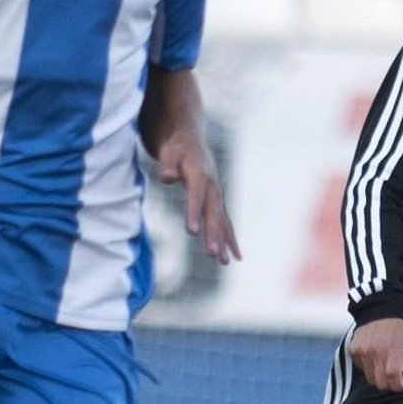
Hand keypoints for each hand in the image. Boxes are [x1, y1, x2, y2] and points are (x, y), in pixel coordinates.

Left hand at [155, 137, 240, 264]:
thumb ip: (167, 165)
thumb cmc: (176, 148)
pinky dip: (229, 239)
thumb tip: (167, 177)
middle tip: (211, 253)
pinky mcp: (217, 203)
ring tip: (224, 262)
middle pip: (213, 213)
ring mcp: (217, 196)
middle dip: (213, 234)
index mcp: (200, 174)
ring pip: (221, 221)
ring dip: (223, 242)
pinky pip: (224, 223)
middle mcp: (212, 187)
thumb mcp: (168, 153)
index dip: (194, 212)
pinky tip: (234, 257)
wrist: (190, 141)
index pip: (196, 196)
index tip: (192, 232)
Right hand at [350, 318, 402, 393]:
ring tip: (385, 361)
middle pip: (381, 383)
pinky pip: (361, 368)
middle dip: (390, 383)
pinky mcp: (354, 350)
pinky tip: (375, 355)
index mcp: (394, 351)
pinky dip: (369, 366)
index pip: (393, 380)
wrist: (381, 310)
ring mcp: (363, 351)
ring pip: (370, 378)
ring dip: (379, 375)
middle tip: (395, 373)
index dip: (399, 386)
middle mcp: (376, 353)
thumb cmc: (401, 329)